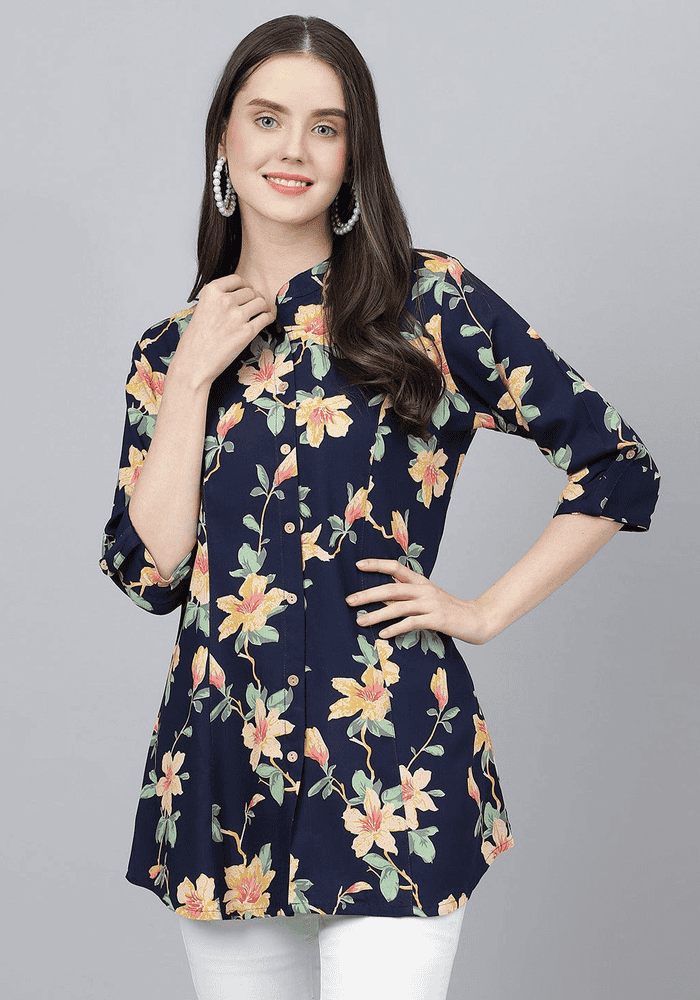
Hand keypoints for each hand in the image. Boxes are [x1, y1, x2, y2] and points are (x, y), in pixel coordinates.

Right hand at [171, 274, 277, 389]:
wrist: (193, 363)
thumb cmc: (195, 340)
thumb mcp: (201, 309)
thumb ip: (218, 300)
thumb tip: (240, 295)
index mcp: (211, 291)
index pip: (237, 280)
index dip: (245, 286)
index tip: (246, 293)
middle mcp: (224, 300)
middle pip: (251, 291)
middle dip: (255, 298)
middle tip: (254, 307)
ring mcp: (236, 316)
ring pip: (261, 302)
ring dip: (264, 307)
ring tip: (262, 313)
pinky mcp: (247, 332)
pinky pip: (266, 317)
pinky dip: (269, 317)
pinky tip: (267, 320)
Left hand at [346, 558, 493, 644]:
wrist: (477, 619)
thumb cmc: (448, 609)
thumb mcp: (428, 596)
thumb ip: (409, 592)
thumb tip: (384, 592)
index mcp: (421, 581)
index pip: (396, 567)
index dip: (377, 564)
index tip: (358, 565)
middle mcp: (424, 589)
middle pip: (391, 589)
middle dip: (368, 595)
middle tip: (349, 601)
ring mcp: (431, 604)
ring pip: (398, 607)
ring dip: (377, 615)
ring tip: (360, 621)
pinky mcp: (437, 620)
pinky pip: (411, 623)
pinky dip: (395, 628)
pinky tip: (383, 634)